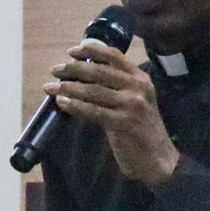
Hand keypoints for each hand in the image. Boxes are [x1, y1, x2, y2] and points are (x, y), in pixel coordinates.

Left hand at [46, 40, 180, 187]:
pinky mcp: (123, 123)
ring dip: (68, 87)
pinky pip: (93, 111)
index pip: (114, 56)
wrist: (159, 160)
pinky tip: (61, 102)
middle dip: (73, 68)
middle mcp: (138, 87)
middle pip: (99, 71)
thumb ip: (117, 87)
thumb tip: (83, 76)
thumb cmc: (142, 130)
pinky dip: (74, 105)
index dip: (91, 51)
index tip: (72, 51)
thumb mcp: (136, 101)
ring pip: (93, 90)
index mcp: (141, 79)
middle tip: (55, 70)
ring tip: (50, 87)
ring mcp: (132, 105)